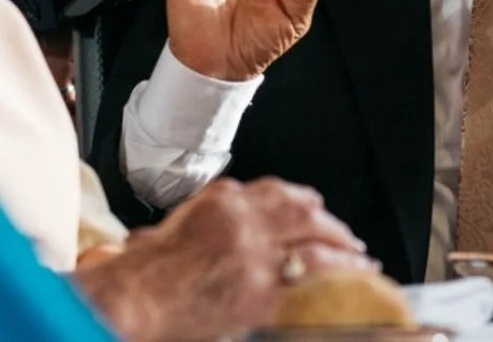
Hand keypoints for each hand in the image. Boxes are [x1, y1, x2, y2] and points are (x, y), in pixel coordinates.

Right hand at [75, 178, 374, 341]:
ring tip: (362, 260)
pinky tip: (352, 286)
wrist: (130, 303)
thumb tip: (243, 227)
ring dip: (345, 251)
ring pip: (316, 244)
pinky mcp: (259, 293)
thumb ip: (213, 220)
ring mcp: (254, 256)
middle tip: (349, 238)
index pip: (277, 191)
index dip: (305, 202)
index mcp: (223, 201)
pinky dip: (337, 283)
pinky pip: (309, 285)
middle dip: (332, 225)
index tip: (317, 210)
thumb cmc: (141, 275)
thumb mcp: (177, 228)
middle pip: (304, 212)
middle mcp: (244, 221)